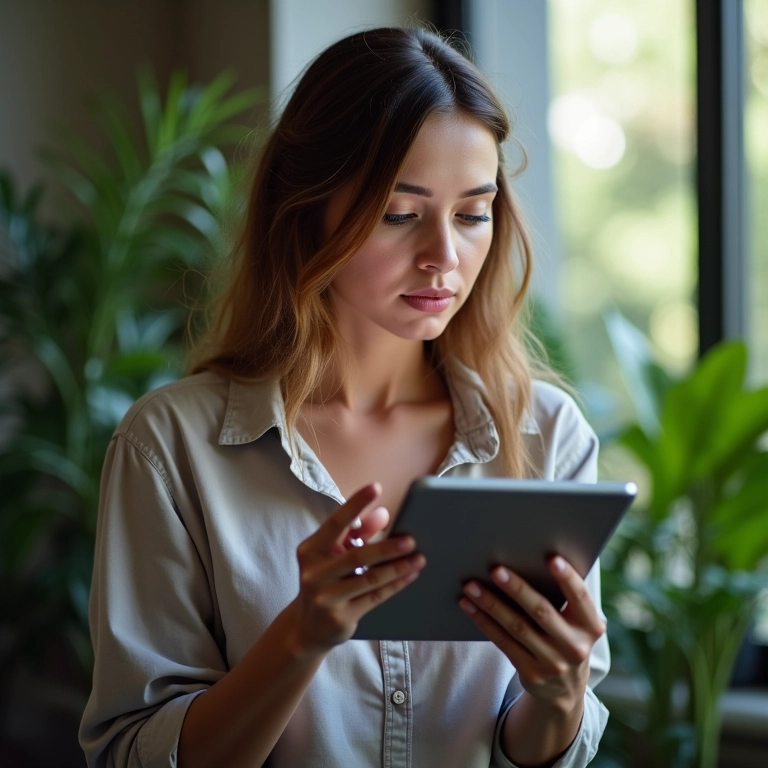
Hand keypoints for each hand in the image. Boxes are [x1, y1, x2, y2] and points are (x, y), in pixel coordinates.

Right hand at [288, 483, 425, 654]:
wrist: (307, 627)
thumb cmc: (326, 580)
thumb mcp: (335, 554)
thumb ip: (358, 532)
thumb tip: (383, 513)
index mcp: (311, 550)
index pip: (336, 523)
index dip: (356, 504)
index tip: (375, 487)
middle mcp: (314, 573)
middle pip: (357, 555)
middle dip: (386, 547)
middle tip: (411, 539)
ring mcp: (326, 597)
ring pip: (369, 579)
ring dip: (397, 567)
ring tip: (418, 558)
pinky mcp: (340, 617)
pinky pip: (374, 598)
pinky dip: (394, 585)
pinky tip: (410, 575)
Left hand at [459, 556, 605, 712]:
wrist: (566, 689)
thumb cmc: (566, 636)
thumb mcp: (577, 622)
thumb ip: (565, 598)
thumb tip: (531, 558)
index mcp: (591, 626)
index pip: (581, 598)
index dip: (568, 578)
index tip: (552, 559)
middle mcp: (575, 646)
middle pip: (542, 612)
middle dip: (517, 589)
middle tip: (495, 569)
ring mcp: (553, 663)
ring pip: (516, 627)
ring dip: (491, 604)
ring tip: (471, 585)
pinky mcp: (531, 673)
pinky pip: (502, 642)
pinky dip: (483, 621)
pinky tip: (468, 605)